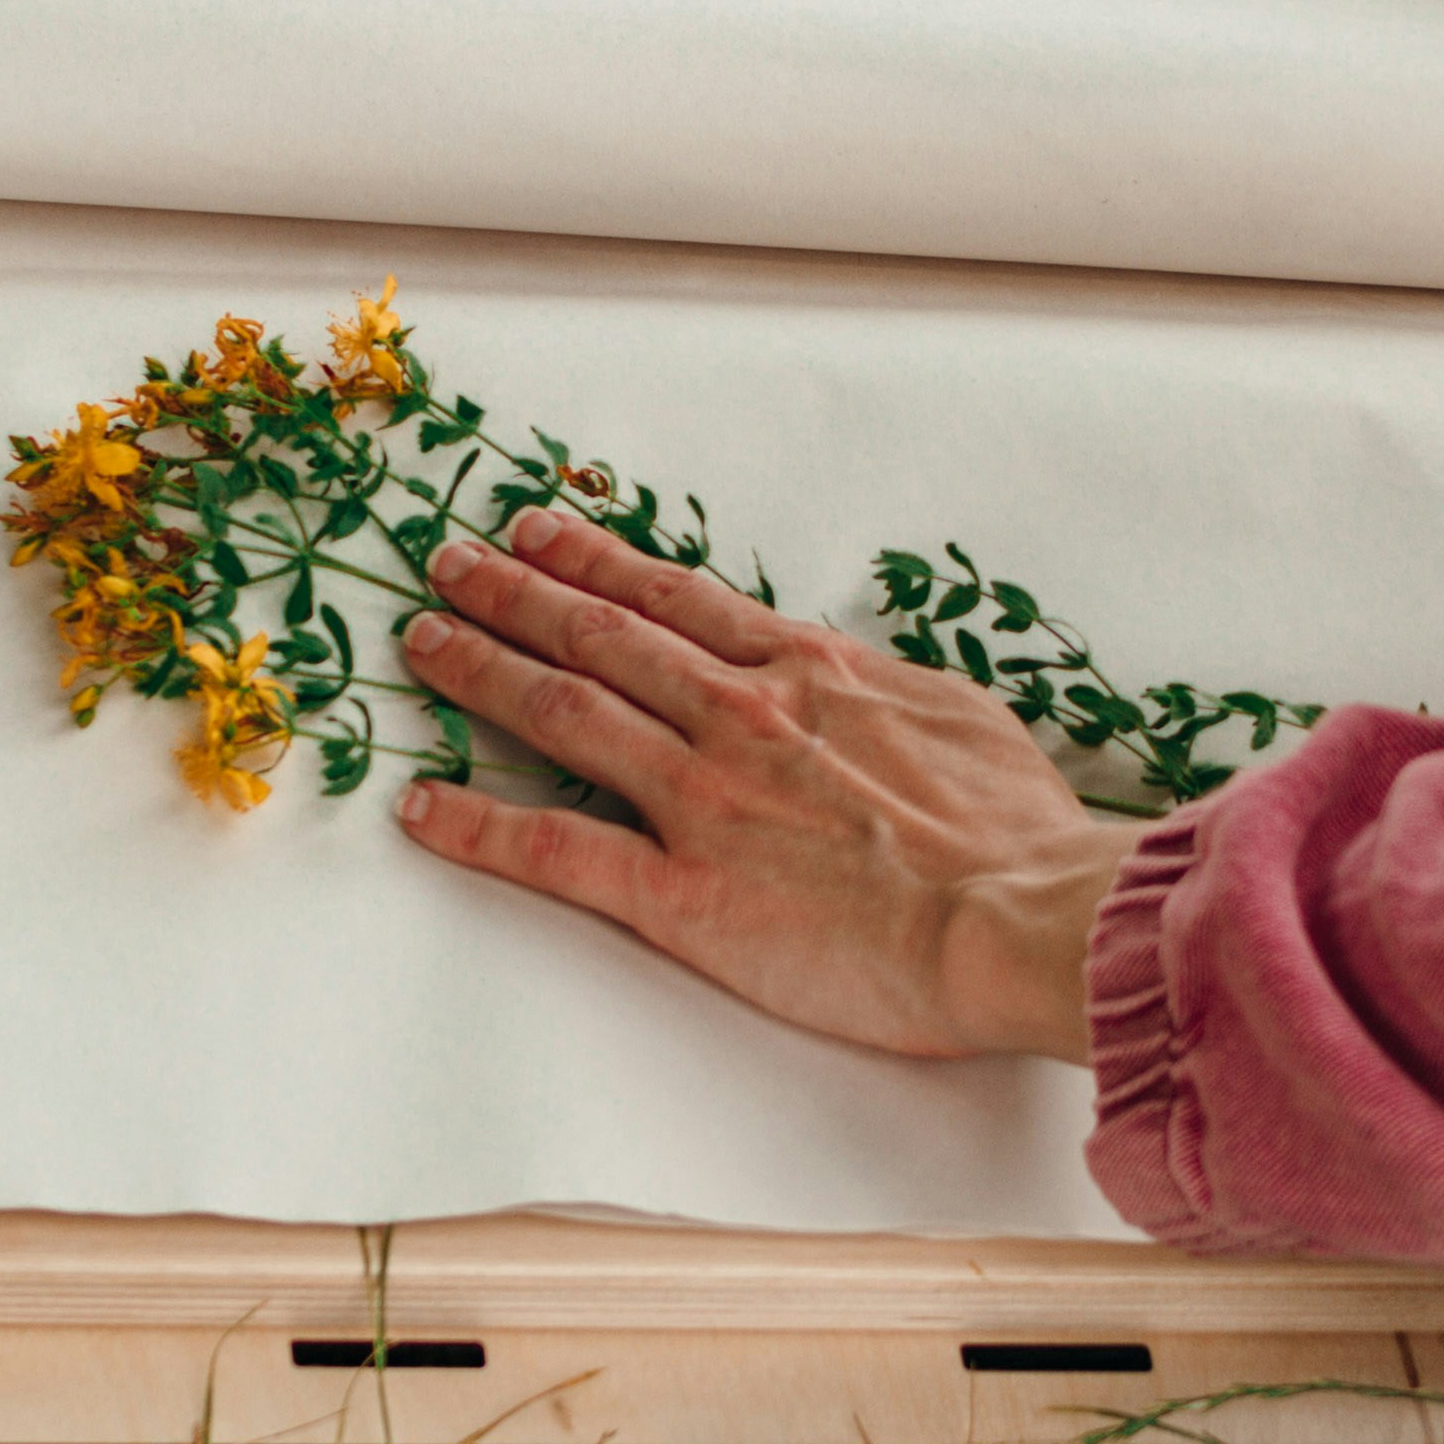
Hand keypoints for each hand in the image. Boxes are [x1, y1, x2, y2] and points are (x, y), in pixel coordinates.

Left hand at [391, 511, 1144, 1059]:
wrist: (1019, 911)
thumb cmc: (1013, 831)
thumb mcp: (954, 717)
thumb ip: (882, 695)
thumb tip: (861, 685)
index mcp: (807, 672)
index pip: (673, 598)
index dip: (593, 561)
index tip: (537, 532)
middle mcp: (737, 716)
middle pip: (599, 635)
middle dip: (513, 592)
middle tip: (449, 563)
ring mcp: (702, 797)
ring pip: (565, 712)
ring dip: (482, 671)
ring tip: (423, 643)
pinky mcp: (682, 891)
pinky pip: (556, 849)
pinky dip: (481, 824)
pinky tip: (424, 807)